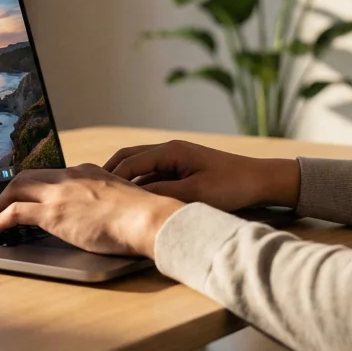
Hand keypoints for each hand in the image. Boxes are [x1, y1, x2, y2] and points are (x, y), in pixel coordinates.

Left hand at [0, 164, 185, 257]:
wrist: (148, 219)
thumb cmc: (144, 217)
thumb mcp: (123, 199)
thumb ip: (107, 200)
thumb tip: (106, 213)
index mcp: (88, 172)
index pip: (54, 174)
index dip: (39, 186)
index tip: (33, 196)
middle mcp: (70, 177)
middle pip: (29, 176)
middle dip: (13, 190)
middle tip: (5, 205)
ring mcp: (59, 193)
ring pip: (16, 188)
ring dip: (1, 203)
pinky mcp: (52, 213)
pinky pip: (14, 212)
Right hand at [103, 140, 300, 211]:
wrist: (260, 181)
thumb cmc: (231, 186)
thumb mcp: (194, 193)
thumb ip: (162, 193)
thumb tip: (134, 198)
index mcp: (171, 151)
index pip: (131, 161)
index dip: (111, 176)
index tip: (94, 191)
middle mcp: (170, 151)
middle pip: (130, 158)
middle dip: (110, 172)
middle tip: (91, 189)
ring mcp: (176, 159)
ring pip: (140, 167)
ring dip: (124, 179)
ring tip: (106, 196)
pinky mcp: (183, 169)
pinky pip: (153, 175)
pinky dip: (139, 184)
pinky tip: (133, 200)